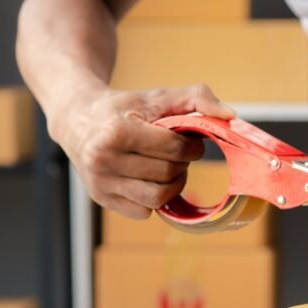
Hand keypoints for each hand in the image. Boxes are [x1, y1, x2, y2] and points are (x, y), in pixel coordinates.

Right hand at [50, 84, 234, 218]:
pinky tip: (149, 179)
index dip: (191, 146)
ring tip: (168, 168)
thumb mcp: (158, 96)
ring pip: (157, 198)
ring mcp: (101, 183)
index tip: (191, 142)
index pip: (173, 149)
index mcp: (118, 132)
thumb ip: (197, 97)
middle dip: (181, 164)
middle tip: (178, 154)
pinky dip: (154, 199)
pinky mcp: (102, 199)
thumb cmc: (124, 108)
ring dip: (172, 185)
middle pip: (167, 174)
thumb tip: (230, 116)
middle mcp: (104, 160)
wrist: (77, 119)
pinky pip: (143, 211)